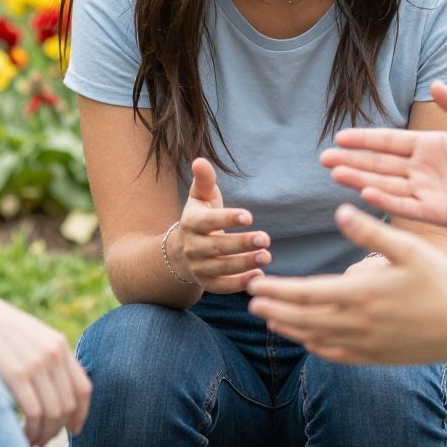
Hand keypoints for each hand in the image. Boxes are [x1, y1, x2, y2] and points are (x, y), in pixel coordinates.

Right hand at [0, 282, 92, 446]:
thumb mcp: (24, 337)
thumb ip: (41, 357)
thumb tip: (50, 391)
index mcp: (58, 344)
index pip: (83, 388)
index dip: (81, 415)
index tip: (72, 432)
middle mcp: (53, 353)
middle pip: (68, 406)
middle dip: (57, 430)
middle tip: (41, 442)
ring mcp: (36, 362)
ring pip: (53, 413)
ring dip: (43, 434)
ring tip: (29, 442)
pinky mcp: (16, 373)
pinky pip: (34, 413)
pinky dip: (30, 431)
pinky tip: (19, 436)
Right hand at [171, 158, 269, 292]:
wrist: (180, 252)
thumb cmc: (199, 217)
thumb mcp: (200, 198)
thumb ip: (204, 180)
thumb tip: (200, 160)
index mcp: (191, 222)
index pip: (209, 221)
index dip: (228, 219)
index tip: (249, 216)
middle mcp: (192, 247)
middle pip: (216, 247)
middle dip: (241, 244)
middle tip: (266, 238)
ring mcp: (198, 267)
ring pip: (221, 268)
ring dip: (245, 263)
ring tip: (267, 256)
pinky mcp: (206, 284)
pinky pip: (223, 286)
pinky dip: (239, 284)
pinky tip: (259, 275)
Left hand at [247, 204, 446, 364]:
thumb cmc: (442, 282)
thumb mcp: (409, 248)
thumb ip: (371, 231)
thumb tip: (340, 210)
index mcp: (361, 294)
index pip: (306, 293)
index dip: (277, 290)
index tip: (255, 285)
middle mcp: (358, 323)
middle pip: (303, 319)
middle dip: (274, 310)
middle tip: (250, 302)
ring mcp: (367, 344)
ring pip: (317, 339)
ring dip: (290, 329)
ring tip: (270, 320)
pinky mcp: (378, 357)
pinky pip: (339, 355)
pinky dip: (317, 347)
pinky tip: (309, 341)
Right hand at [319, 80, 446, 235]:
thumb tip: (435, 82)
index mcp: (430, 146)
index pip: (389, 142)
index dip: (365, 139)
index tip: (340, 136)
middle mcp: (422, 169)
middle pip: (379, 163)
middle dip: (351, 160)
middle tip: (323, 157)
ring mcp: (427, 192)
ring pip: (385, 184)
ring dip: (360, 179)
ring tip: (335, 173)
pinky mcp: (436, 213)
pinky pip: (404, 206)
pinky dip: (385, 200)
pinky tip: (365, 192)